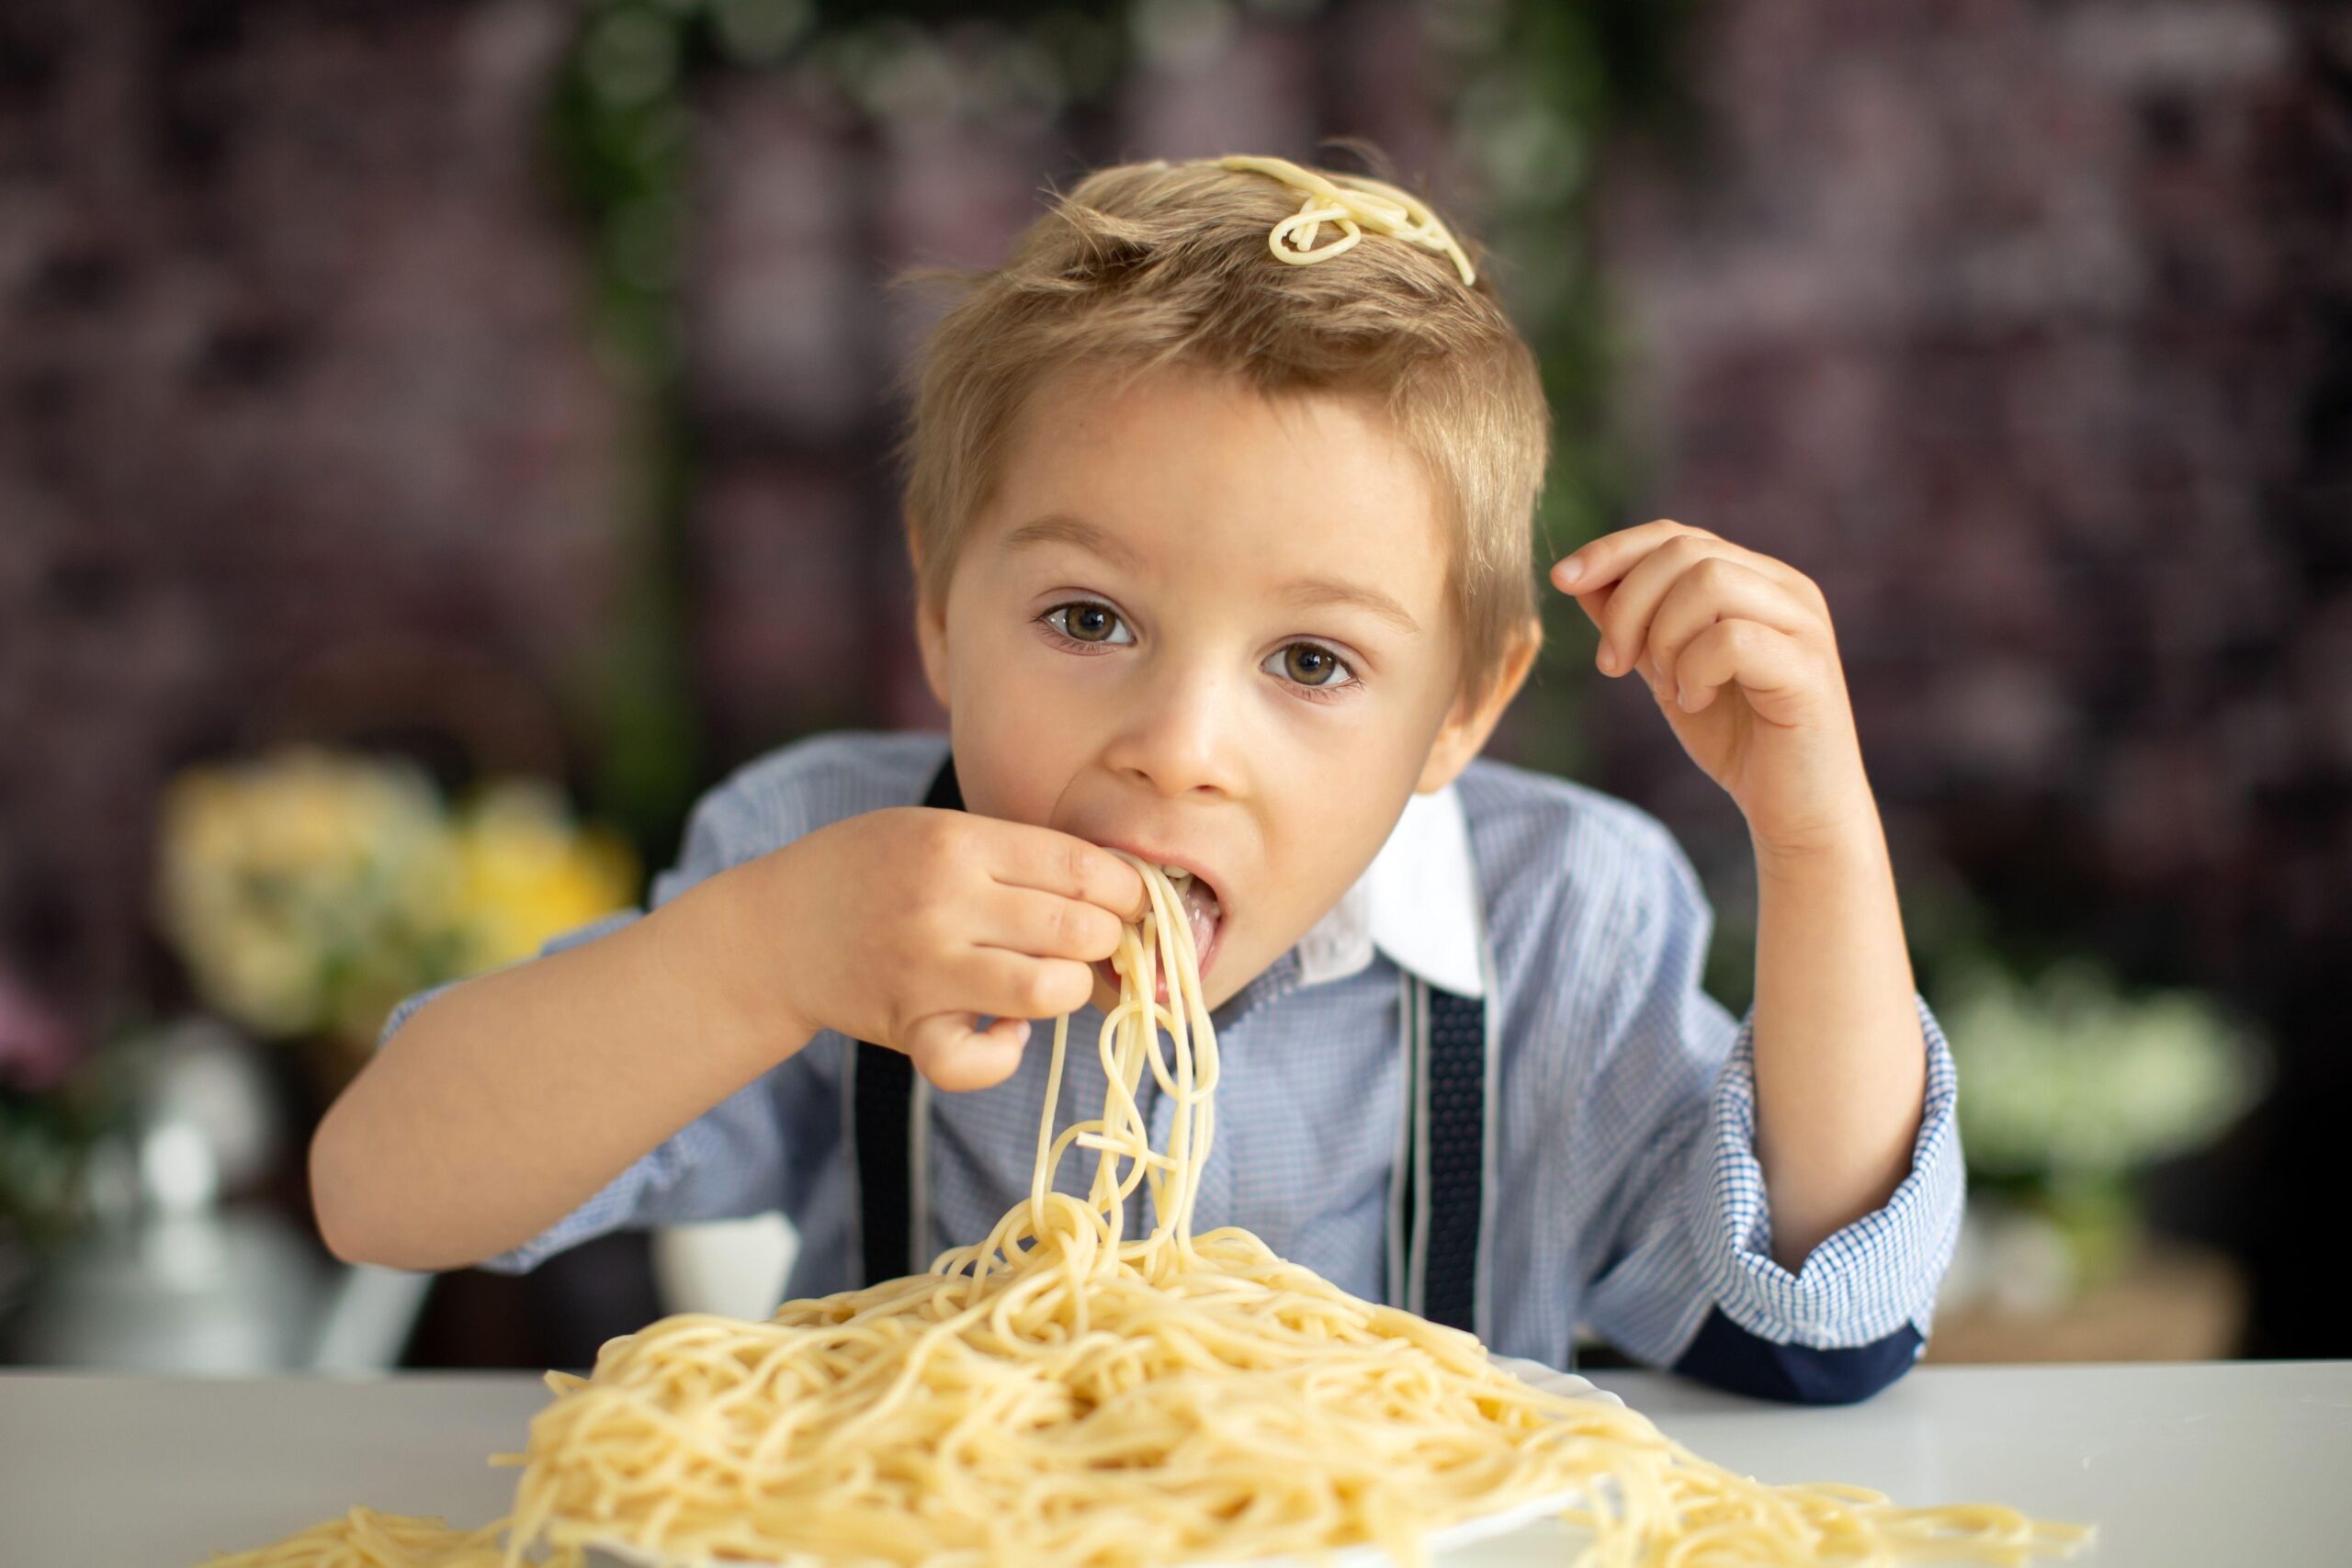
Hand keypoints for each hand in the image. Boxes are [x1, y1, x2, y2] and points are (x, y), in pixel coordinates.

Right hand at [716, 808, 1147, 1091]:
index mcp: (958, 843)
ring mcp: (926, 971)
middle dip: (1108, 940)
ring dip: (1070, 990)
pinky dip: (1005, 1053)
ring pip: (1049, 993)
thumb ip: (1014, 853)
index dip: (1128, 889)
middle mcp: (945, 905)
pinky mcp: (908, 1029)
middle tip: (1099, 941)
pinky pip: (981, 1061)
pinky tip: (1002, 1030)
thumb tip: (1115, 886)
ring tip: (1055, 978)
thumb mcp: (935, 830)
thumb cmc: (871, 870)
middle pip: (1077, 930)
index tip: (1137, 901)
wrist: (777, 929)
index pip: (1079, 866)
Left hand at [1550, 520, 1875, 858]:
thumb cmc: (1736, 739)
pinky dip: (1694, 671)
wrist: (1795, 810)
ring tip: (1667, 688)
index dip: (1612, 550)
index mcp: (1754, 579)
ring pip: (1708, 583)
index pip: (1675, 535)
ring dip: (1664, 638)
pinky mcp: (1807, 668)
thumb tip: (1582, 579)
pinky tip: (1696, 703)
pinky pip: (1730, 638)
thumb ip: (1634, 624)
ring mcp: (1802, 624)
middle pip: (1684, 551)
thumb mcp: (1666, 671)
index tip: (1562, 579)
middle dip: (1628, 606)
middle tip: (1613, 665)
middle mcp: (1785, 589)